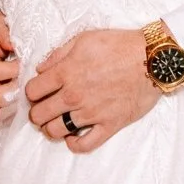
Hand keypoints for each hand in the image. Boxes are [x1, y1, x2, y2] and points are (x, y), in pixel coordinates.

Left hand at [26, 28, 158, 153]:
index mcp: (66, 72)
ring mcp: (91, 112)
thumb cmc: (119, 45)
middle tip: (44, 107)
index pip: (32, 91)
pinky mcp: (109, 125)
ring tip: (57, 120)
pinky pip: (84, 144)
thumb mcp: (84, 39)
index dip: (32, 91)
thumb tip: (41, 68)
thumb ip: (59, 53)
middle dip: (37, 111)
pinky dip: (74, 144)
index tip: (38, 91)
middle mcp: (74, 95)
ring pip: (56, 131)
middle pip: (39, 114)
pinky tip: (72, 136)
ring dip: (52, 127)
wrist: (152, 59)